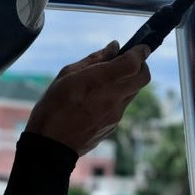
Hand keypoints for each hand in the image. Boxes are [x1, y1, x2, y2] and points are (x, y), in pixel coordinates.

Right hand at [25, 41, 150, 155]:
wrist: (50, 146)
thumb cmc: (53, 106)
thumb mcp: (67, 74)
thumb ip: (94, 59)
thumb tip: (114, 47)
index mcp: (99, 81)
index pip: (133, 63)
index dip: (140, 52)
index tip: (140, 47)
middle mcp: (113, 97)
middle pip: (144, 77)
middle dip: (141, 65)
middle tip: (127, 61)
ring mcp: (116, 113)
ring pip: (135, 90)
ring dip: (129, 80)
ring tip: (108, 79)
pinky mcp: (114, 125)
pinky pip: (123, 104)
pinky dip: (119, 95)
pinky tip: (99, 97)